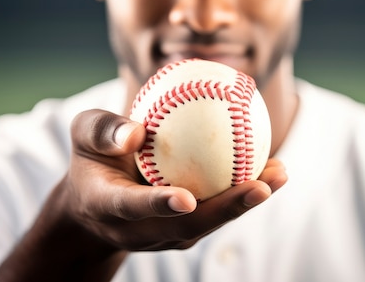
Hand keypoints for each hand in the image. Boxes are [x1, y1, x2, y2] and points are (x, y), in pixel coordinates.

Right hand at [64, 108, 286, 251]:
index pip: (134, 208)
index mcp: (110, 206)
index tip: (185, 198)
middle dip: (228, 209)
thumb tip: (138, 131)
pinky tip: (270, 166)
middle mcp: (141, 229)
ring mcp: (167, 233)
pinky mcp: (186, 228)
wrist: (95, 205)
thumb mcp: (84, 135)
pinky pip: (217, 211)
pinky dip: (243, 191)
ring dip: (246, 202)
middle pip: (188, 226)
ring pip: (210, 222)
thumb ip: (103, 130)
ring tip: (280, 173)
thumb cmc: (92, 160)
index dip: (159, 204)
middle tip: (262, 186)